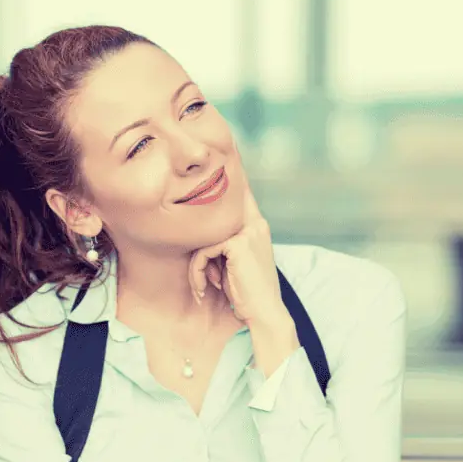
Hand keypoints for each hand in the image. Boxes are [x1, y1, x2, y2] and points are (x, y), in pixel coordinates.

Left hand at [187, 181, 284, 327]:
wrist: (265, 313)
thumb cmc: (248, 293)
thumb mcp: (236, 263)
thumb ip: (226, 244)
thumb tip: (201, 237)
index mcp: (257, 226)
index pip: (242, 194)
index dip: (233, 174)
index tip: (231, 148)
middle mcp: (256, 224)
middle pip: (213, 215)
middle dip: (200, 247)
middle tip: (197, 274)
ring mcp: (249, 231)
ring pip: (204, 238)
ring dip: (198, 267)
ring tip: (203, 287)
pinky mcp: (239, 243)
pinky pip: (203, 251)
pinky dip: (198, 272)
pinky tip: (204, 289)